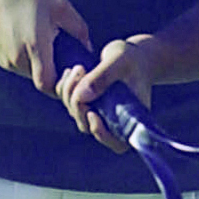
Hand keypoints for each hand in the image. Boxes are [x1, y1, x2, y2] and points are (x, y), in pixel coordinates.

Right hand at [0, 0, 90, 94]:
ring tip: (52, 48)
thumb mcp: (59, 5)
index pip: (48, 85)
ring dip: (45, 68)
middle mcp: (19, 59)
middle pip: (43, 82)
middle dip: (58, 76)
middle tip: (69, 61)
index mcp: (34, 46)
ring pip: (33, 75)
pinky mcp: (2, 60)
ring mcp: (8, 62)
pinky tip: (36, 44)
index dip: (63, 84)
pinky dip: (33, 62)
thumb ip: (78, 27)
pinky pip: (23, 68)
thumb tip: (89, 48)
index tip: (73, 69)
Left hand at [55, 37, 153, 152]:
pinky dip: (64, 88)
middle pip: (87, 126)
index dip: (102, 134)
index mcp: (130, 118)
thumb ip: (103, 77)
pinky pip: (68, 102)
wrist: (133, 56)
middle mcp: (113, 121)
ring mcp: (99, 113)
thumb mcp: (121, 61)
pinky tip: (71, 71)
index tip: (93, 114)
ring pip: (75, 113)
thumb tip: (81, 97)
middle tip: (82, 73)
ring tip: (79, 68)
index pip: (117, 143)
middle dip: (78, 103)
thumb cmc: (133, 59)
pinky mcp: (87, 103)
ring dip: (69, 92)